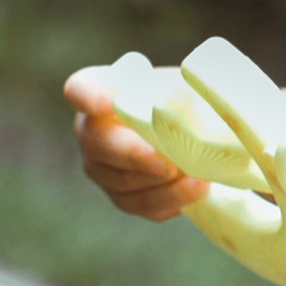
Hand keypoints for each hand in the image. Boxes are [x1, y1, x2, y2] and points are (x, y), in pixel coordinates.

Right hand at [63, 67, 207, 220]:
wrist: (200, 131)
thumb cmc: (189, 95)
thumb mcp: (188, 82)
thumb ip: (188, 81)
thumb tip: (205, 84)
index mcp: (102, 92)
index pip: (79, 89)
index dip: (88, 97)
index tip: (109, 103)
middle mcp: (92, 131)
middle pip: (97, 144)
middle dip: (135, 155)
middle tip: (168, 163)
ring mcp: (102, 168)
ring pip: (120, 181)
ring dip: (159, 182)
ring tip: (198, 177)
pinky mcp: (122, 195)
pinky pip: (140, 204)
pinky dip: (170, 199)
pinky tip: (196, 190)